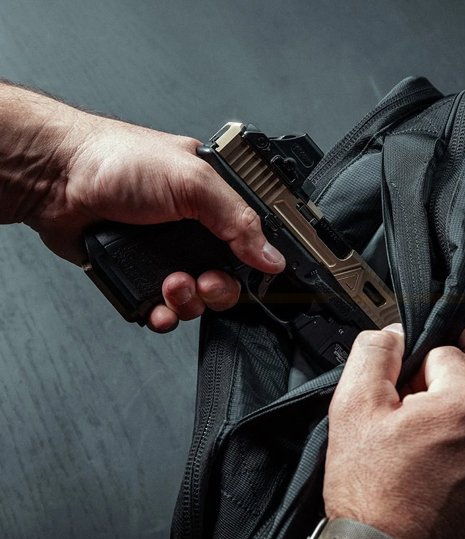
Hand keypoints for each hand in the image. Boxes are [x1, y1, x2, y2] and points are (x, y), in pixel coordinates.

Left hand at [1, 83, 284, 330]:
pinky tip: (158, 306)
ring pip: (198, 299)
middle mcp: (195, 231)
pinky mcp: (142, 277)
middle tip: (205, 280)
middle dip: (219, 288)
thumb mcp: (193, 182)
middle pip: (229, 278)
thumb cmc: (116, 160)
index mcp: (215, 202)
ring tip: (170, 283)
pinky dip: (165, 315)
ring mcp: (169, 255)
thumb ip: (239, 220)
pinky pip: (165, 310)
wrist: (56, 179)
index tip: (254, 276)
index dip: (256, 264)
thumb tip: (271, 256)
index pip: (251, 240)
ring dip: (189, 301)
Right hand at [324, 326, 464, 538]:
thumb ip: (375, 352)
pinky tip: (447, 458)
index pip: (447, 351)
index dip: (418, 362)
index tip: (403, 384)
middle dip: (450, 375)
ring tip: (429, 429)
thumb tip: (393, 333)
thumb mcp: (354, 406)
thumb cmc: (370, 490)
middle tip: (419, 392)